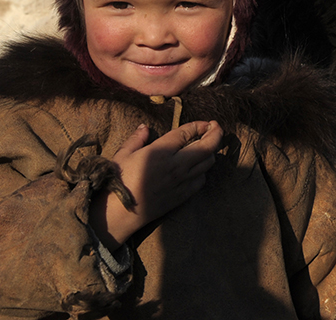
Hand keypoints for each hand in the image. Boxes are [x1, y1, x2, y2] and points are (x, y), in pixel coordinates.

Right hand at [91, 120, 223, 249]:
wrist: (120, 213)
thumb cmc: (119, 181)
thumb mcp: (123, 155)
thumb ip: (136, 139)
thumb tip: (145, 127)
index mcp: (160, 152)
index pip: (187, 133)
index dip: (199, 125)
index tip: (205, 122)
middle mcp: (175, 166)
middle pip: (207, 147)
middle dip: (215, 134)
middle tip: (215, 127)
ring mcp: (181, 182)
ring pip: (207, 163)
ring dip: (211, 152)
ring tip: (207, 146)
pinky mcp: (183, 196)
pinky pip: (201, 180)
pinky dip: (203, 171)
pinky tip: (197, 168)